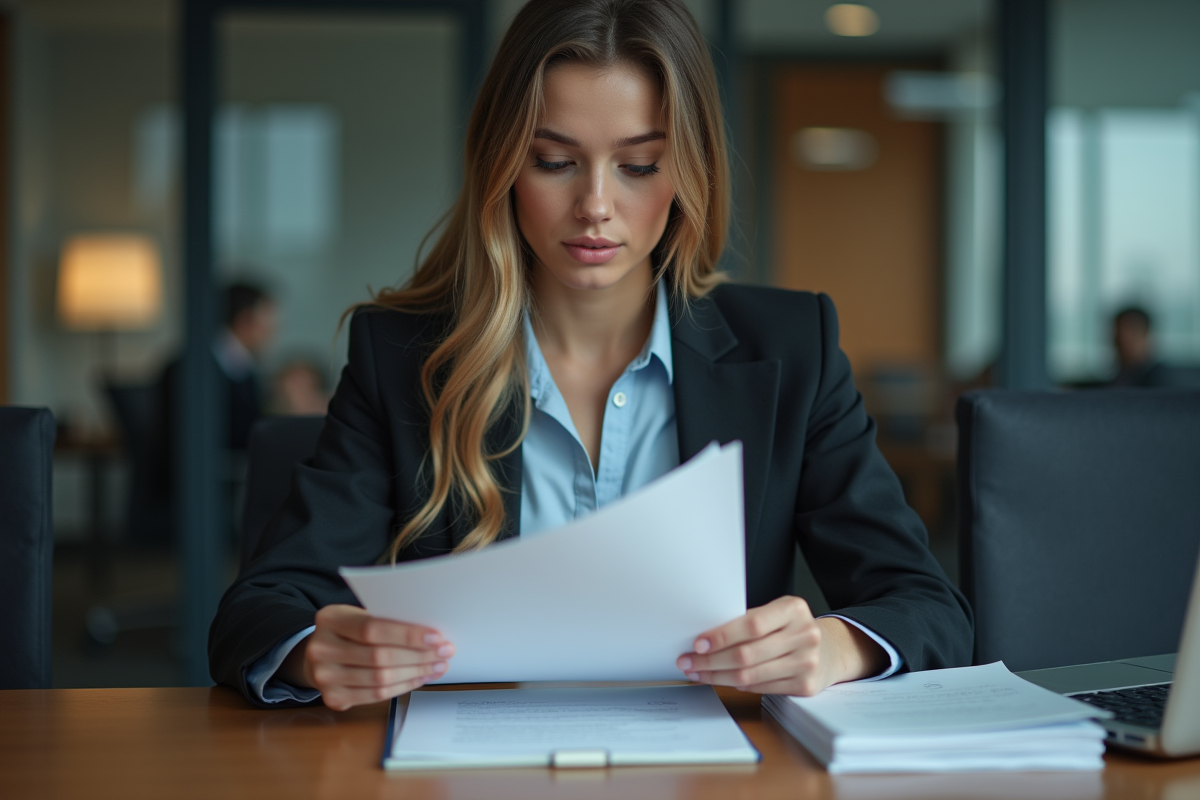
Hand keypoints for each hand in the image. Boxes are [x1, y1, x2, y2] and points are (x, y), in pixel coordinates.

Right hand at [279, 604, 453, 710]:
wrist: (318, 655)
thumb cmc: (349, 632)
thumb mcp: (359, 616)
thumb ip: (386, 621)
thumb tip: (430, 634)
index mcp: (329, 619)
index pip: (372, 628)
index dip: (407, 635)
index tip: (436, 637)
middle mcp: (321, 648)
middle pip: (379, 656)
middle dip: (418, 655)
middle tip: (444, 652)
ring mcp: (324, 677)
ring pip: (380, 679)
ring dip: (415, 673)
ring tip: (437, 666)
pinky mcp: (332, 698)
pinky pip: (376, 696)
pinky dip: (403, 686)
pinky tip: (420, 678)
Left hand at [675, 596, 886, 695]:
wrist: (829, 650)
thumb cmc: (791, 629)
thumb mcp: (776, 614)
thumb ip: (748, 621)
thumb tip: (704, 637)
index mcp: (793, 609)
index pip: (752, 624)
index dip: (721, 636)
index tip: (697, 644)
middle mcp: (804, 634)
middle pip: (747, 654)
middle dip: (710, 661)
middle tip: (687, 662)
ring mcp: (807, 662)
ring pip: (750, 676)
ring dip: (717, 676)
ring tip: (697, 673)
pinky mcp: (805, 685)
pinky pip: (760, 687)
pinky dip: (735, 685)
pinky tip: (722, 679)